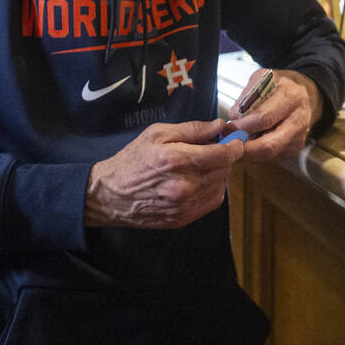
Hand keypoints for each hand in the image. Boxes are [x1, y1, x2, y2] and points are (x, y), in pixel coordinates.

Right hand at [85, 119, 243, 229]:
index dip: (234, 145)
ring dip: (216, 174)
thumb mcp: (158, 133)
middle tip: (209, 150)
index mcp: (177, 160)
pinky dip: (210, 190)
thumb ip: (193, 129)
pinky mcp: (183, 219)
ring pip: (220, 186)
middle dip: (222, 157)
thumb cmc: (133, 159)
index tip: (235, 140)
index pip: (223, 154)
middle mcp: (183, 186)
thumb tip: (219, 125)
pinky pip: (211, 201)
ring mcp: (183, 205)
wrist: (110, 195)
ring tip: (197, 167)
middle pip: (224, 170)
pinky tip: (195, 182)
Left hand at [227, 69, 321, 161]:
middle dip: (244, 146)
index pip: (264, 118)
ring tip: (235, 142)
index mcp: (292, 97)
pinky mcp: (294, 149)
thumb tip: (234, 116)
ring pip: (268, 154)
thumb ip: (247, 95)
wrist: (305, 96)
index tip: (228, 127)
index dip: (243, 126)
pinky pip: (271, 157)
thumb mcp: (263, 78)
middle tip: (228, 141)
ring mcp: (298, 137)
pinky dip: (256, 153)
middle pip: (269, 144)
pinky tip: (249, 142)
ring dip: (248, 152)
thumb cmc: (280, 86)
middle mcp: (298, 120)